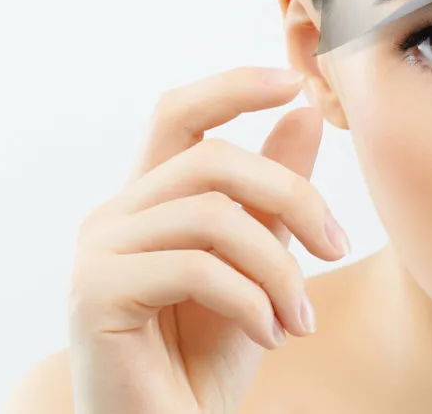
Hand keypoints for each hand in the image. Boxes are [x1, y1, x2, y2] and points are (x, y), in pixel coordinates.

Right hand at [66, 67, 348, 413]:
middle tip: (335, 248)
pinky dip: (251, 300)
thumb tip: (301, 112)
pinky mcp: (95, 294)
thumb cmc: (212, 351)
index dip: (233, 87)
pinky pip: (195, 268)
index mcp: (151, 198)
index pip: (180, 113)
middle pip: (212, 162)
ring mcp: (98, 252)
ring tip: (300, 319)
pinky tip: (271, 335)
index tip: (295, 81)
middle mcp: (116, 214)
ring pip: (211, 216)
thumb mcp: (260, 261)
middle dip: (291, 197)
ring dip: (278, 269)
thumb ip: (274, 191)